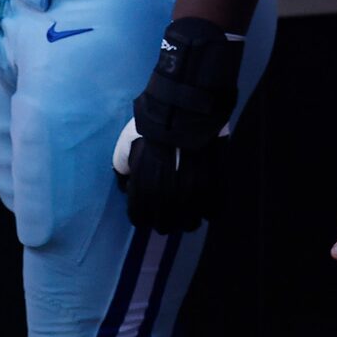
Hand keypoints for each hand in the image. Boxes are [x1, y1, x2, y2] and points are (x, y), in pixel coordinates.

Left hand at [113, 19, 245, 234]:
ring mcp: (193, 192)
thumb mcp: (124, 146)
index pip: (140, 218)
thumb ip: (122, 168)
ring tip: (186, 212)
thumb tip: (125, 184)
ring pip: (190, 223)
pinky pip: (214, 209)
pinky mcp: (214, 183)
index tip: (144, 213)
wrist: (183, 110)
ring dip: (186, 220)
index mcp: (144, 189)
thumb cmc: (150, 127)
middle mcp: (169, 196)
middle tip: (165, 214)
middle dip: (162, 222)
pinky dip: (209, 211)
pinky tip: (204, 205)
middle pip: (165, 226)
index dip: (141, 218)